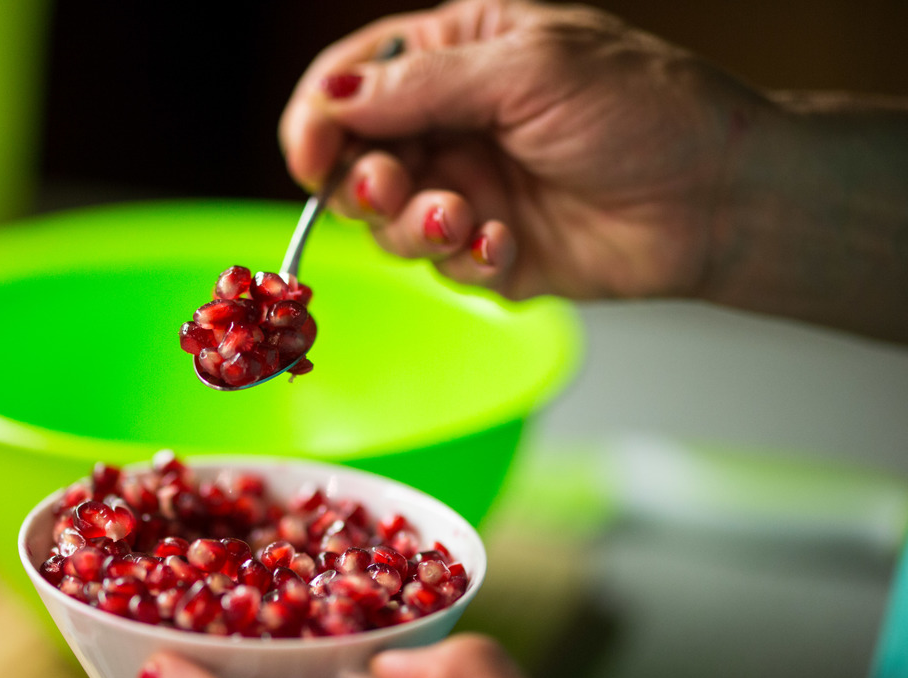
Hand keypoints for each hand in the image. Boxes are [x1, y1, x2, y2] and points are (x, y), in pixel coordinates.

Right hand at [279, 0, 769, 301]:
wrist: (720, 196)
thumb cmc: (644, 109)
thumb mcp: (528, 71)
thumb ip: (423, 86)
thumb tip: (332, 98)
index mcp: (456, 56)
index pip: (351, 83)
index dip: (317, 119)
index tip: (310, 155)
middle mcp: (452, 124)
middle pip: (354, 159)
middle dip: (361, 182)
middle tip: (392, 189)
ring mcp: (470, 190)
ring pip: (388, 223)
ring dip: (411, 226)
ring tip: (460, 221)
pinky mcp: (492, 252)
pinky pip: (443, 267)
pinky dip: (465, 260)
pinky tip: (509, 244)